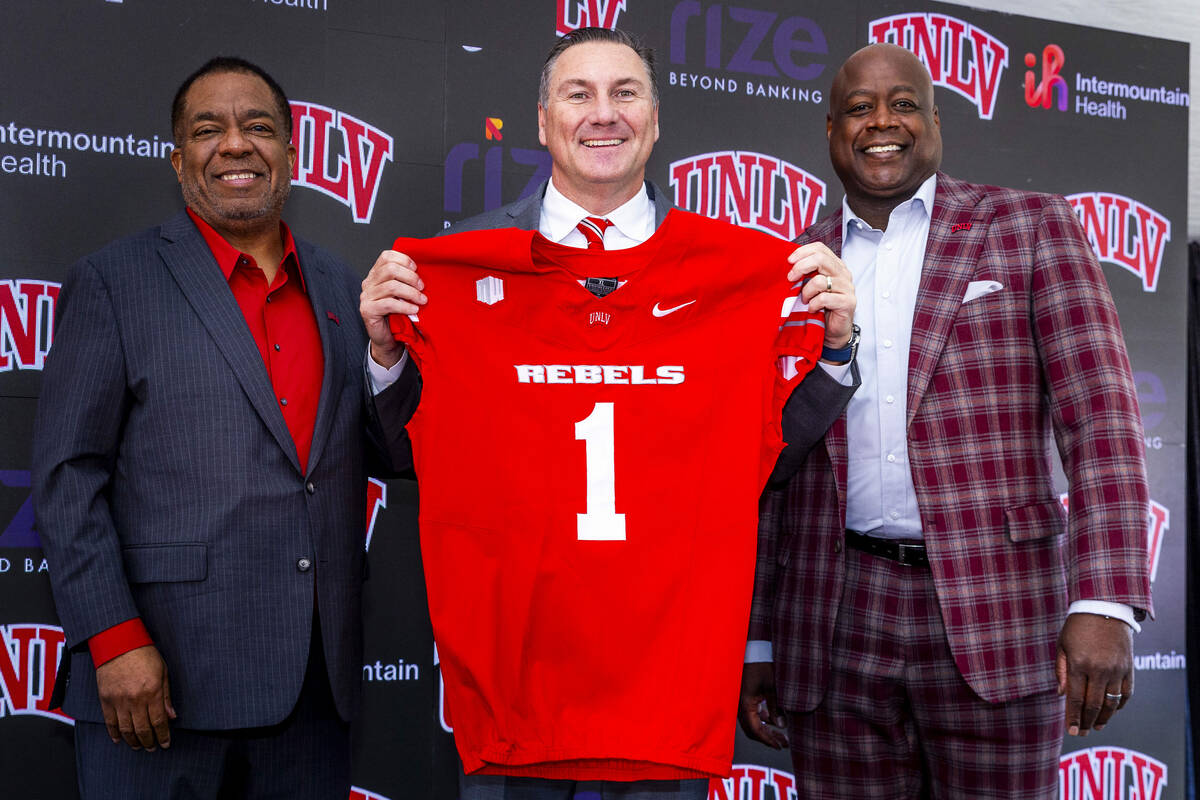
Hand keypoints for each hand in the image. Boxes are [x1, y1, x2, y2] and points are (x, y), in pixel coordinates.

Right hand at [95, 645, 175, 750]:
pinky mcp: (105, 699)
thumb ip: (166, 696)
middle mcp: (135, 699)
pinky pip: (110, 722)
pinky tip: (119, 740)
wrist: (119, 643)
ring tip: (139, 747)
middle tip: (153, 748)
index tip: (165, 743)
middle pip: (142, 729)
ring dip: (133, 741)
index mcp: (152, 692)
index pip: (159, 721)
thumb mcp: (163, 672)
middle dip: (149, 742)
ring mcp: (118, 700)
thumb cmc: (144, 654)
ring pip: (126, 729)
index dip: (163, 735)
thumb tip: (172, 716)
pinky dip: (114, 733)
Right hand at [360, 250, 427, 367]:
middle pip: (390, 269)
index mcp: (376, 274)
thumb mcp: (403, 294)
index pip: (386, 256)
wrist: (388, 339)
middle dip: (410, 277)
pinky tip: (414, 310)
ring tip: (422, 300)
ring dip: (411, 293)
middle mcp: (368, 283)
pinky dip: (405, 306)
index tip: (417, 269)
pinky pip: (389, 304)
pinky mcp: (367, 310)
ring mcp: (366, 296)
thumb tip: (424, 271)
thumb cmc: (398, 315)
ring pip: (391, 286)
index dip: (404, 260)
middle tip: (422, 287)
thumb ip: (407, 281)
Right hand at [737, 662, 787, 748]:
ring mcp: (742, 701)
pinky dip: (763, 719)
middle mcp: (741, 705)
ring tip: (781, 734)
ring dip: (766, 729)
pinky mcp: (745, 697)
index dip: (768, 740)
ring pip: (753, 722)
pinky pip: (753, 713)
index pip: (756, 730)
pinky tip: (774, 721)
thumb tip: (781, 726)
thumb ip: (776, 707)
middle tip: (783, 743)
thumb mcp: (772, 687)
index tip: (779, 746)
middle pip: (753, 729)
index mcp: (745, 704)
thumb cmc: (760, 665)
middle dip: (768, 737)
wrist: (752, 649)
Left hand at [786, 243, 855, 348]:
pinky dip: (813, 304)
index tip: (789, 261)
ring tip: (804, 300)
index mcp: (835, 266)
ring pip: (820, 281)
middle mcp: (843, 274)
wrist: (833, 331)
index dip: (803, 251)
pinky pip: (824, 299)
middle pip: (821, 259)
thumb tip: (787, 264)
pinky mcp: (848, 302)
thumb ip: (805, 274)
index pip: (820, 248)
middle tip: (790, 278)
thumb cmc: (820, 307)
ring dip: (806, 291)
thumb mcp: (811, 286)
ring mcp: (847, 288)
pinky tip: (812, 309)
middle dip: (800, 267)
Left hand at [1056, 613, 1132, 735]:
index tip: (1071, 730)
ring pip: (1112, 703)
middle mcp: (1099, 669)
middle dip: (1086, 722)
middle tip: (1081, 732)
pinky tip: (1111, 711)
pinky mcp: (1129, 668)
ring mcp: (1116, 670)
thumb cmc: (1078, 626)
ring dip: (1103, 718)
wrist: (1104, 608)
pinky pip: (1126, 693)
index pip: (1075, 699)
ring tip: (1095, 726)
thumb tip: (1062, 695)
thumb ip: (1061, 671)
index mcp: (1079, 664)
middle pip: (1093, 705)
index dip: (1073, 717)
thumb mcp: (1062, 645)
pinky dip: (1120, 705)